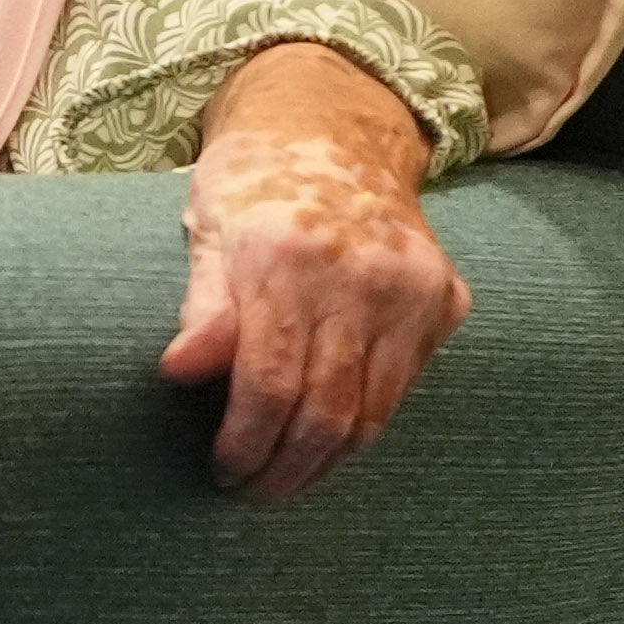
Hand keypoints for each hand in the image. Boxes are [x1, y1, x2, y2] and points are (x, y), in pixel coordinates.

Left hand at [159, 40, 471, 499]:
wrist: (334, 133)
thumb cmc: (252, 189)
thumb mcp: (208, 232)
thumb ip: (202, 307)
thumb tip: (177, 372)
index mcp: (289, 260)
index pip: (268, 384)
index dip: (244, 441)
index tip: (223, 472)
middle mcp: (361, 276)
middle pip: (325, 410)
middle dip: (285, 466)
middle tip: (253, 490)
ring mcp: (413, 289)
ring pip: (373, 413)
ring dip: (327, 460)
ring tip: (289, 478)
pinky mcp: (447, 299)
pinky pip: (404, 388)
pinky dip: (366, 423)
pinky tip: (330, 439)